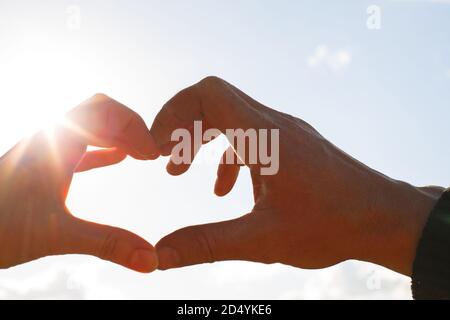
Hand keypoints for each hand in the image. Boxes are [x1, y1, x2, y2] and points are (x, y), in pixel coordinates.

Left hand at [0, 94, 159, 271]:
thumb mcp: (58, 236)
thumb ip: (109, 244)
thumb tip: (150, 259)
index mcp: (56, 142)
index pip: (105, 110)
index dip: (135, 126)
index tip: (153, 155)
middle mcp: (51, 138)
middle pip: (100, 111)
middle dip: (130, 127)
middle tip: (152, 152)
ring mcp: (46, 150)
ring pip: (90, 127)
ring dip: (118, 136)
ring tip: (141, 155)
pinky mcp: (44, 166)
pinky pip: (81, 146)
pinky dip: (104, 149)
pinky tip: (119, 159)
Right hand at [151, 76, 441, 275]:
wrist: (383, 219)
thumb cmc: (332, 225)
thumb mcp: (264, 240)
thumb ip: (208, 245)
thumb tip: (161, 255)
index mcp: (265, 136)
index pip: (208, 94)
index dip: (174, 114)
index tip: (156, 150)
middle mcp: (274, 124)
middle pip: (214, 99)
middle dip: (182, 127)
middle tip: (161, 159)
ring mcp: (284, 132)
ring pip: (230, 116)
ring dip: (201, 140)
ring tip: (178, 171)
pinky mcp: (291, 145)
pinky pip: (249, 137)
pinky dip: (226, 157)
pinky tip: (223, 191)